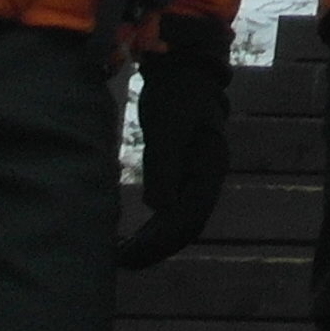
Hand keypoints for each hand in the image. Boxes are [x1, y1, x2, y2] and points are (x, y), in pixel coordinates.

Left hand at [116, 16, 233, 268]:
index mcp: (209, 168)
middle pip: (186, 226)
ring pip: (179, 222)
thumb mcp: (167, 127)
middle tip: (120, 262)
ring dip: (153, 241)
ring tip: (121, 255)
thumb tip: (157, 208)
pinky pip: (171, 210)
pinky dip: (153, 226)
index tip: (130, 254)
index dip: (160, 241)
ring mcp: (196, 177)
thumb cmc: (176, 94)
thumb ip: (164, 165)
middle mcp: (207, 178)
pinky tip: (132, 234)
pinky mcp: (183, 174)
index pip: (189, 218)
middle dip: (155, 248)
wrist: (184, 68)